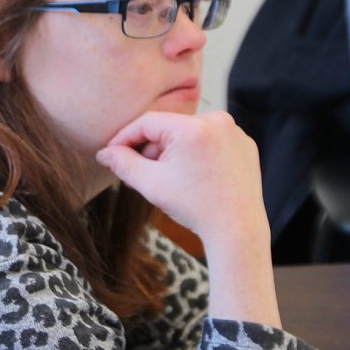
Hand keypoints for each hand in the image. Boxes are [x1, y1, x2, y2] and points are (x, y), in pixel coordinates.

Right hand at [97, 110, 267, 244]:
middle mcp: (217, 121)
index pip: (148, 122)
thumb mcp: (151, 184)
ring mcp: (235, 131)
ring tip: (169, 178)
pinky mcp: (245, 143)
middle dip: (152, 149)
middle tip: (141, 174)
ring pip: (190, 134)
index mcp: (192, 127)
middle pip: (170, 128)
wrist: (237, 229)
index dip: (125, 137)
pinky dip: (198, 154)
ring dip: (174, 151)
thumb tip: (104, 153)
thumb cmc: (195, 207)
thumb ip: (123, 164)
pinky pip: (212, 141)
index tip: (112, 152)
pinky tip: (194, 177)